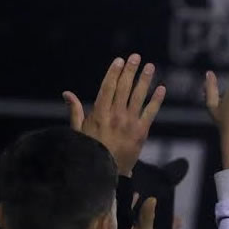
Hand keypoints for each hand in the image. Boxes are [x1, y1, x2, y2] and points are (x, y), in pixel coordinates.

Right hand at [63, 54, 165, 175]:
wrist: (106, 172)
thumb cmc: (90, 151)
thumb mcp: (79, 130)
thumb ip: (75, 110)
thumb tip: (67, 93)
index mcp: (99, 113)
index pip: (108, 87)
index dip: (114, 72)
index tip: (119, 60)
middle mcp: (115, 115)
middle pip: (124, 88)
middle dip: (130, 70)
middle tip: (136, 57)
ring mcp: (129, 123)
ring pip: (138, 96)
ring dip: (145, 80)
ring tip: (150, 67)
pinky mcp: (142, 132)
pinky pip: (151, 113)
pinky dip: (157, 100)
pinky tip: (162, 88)